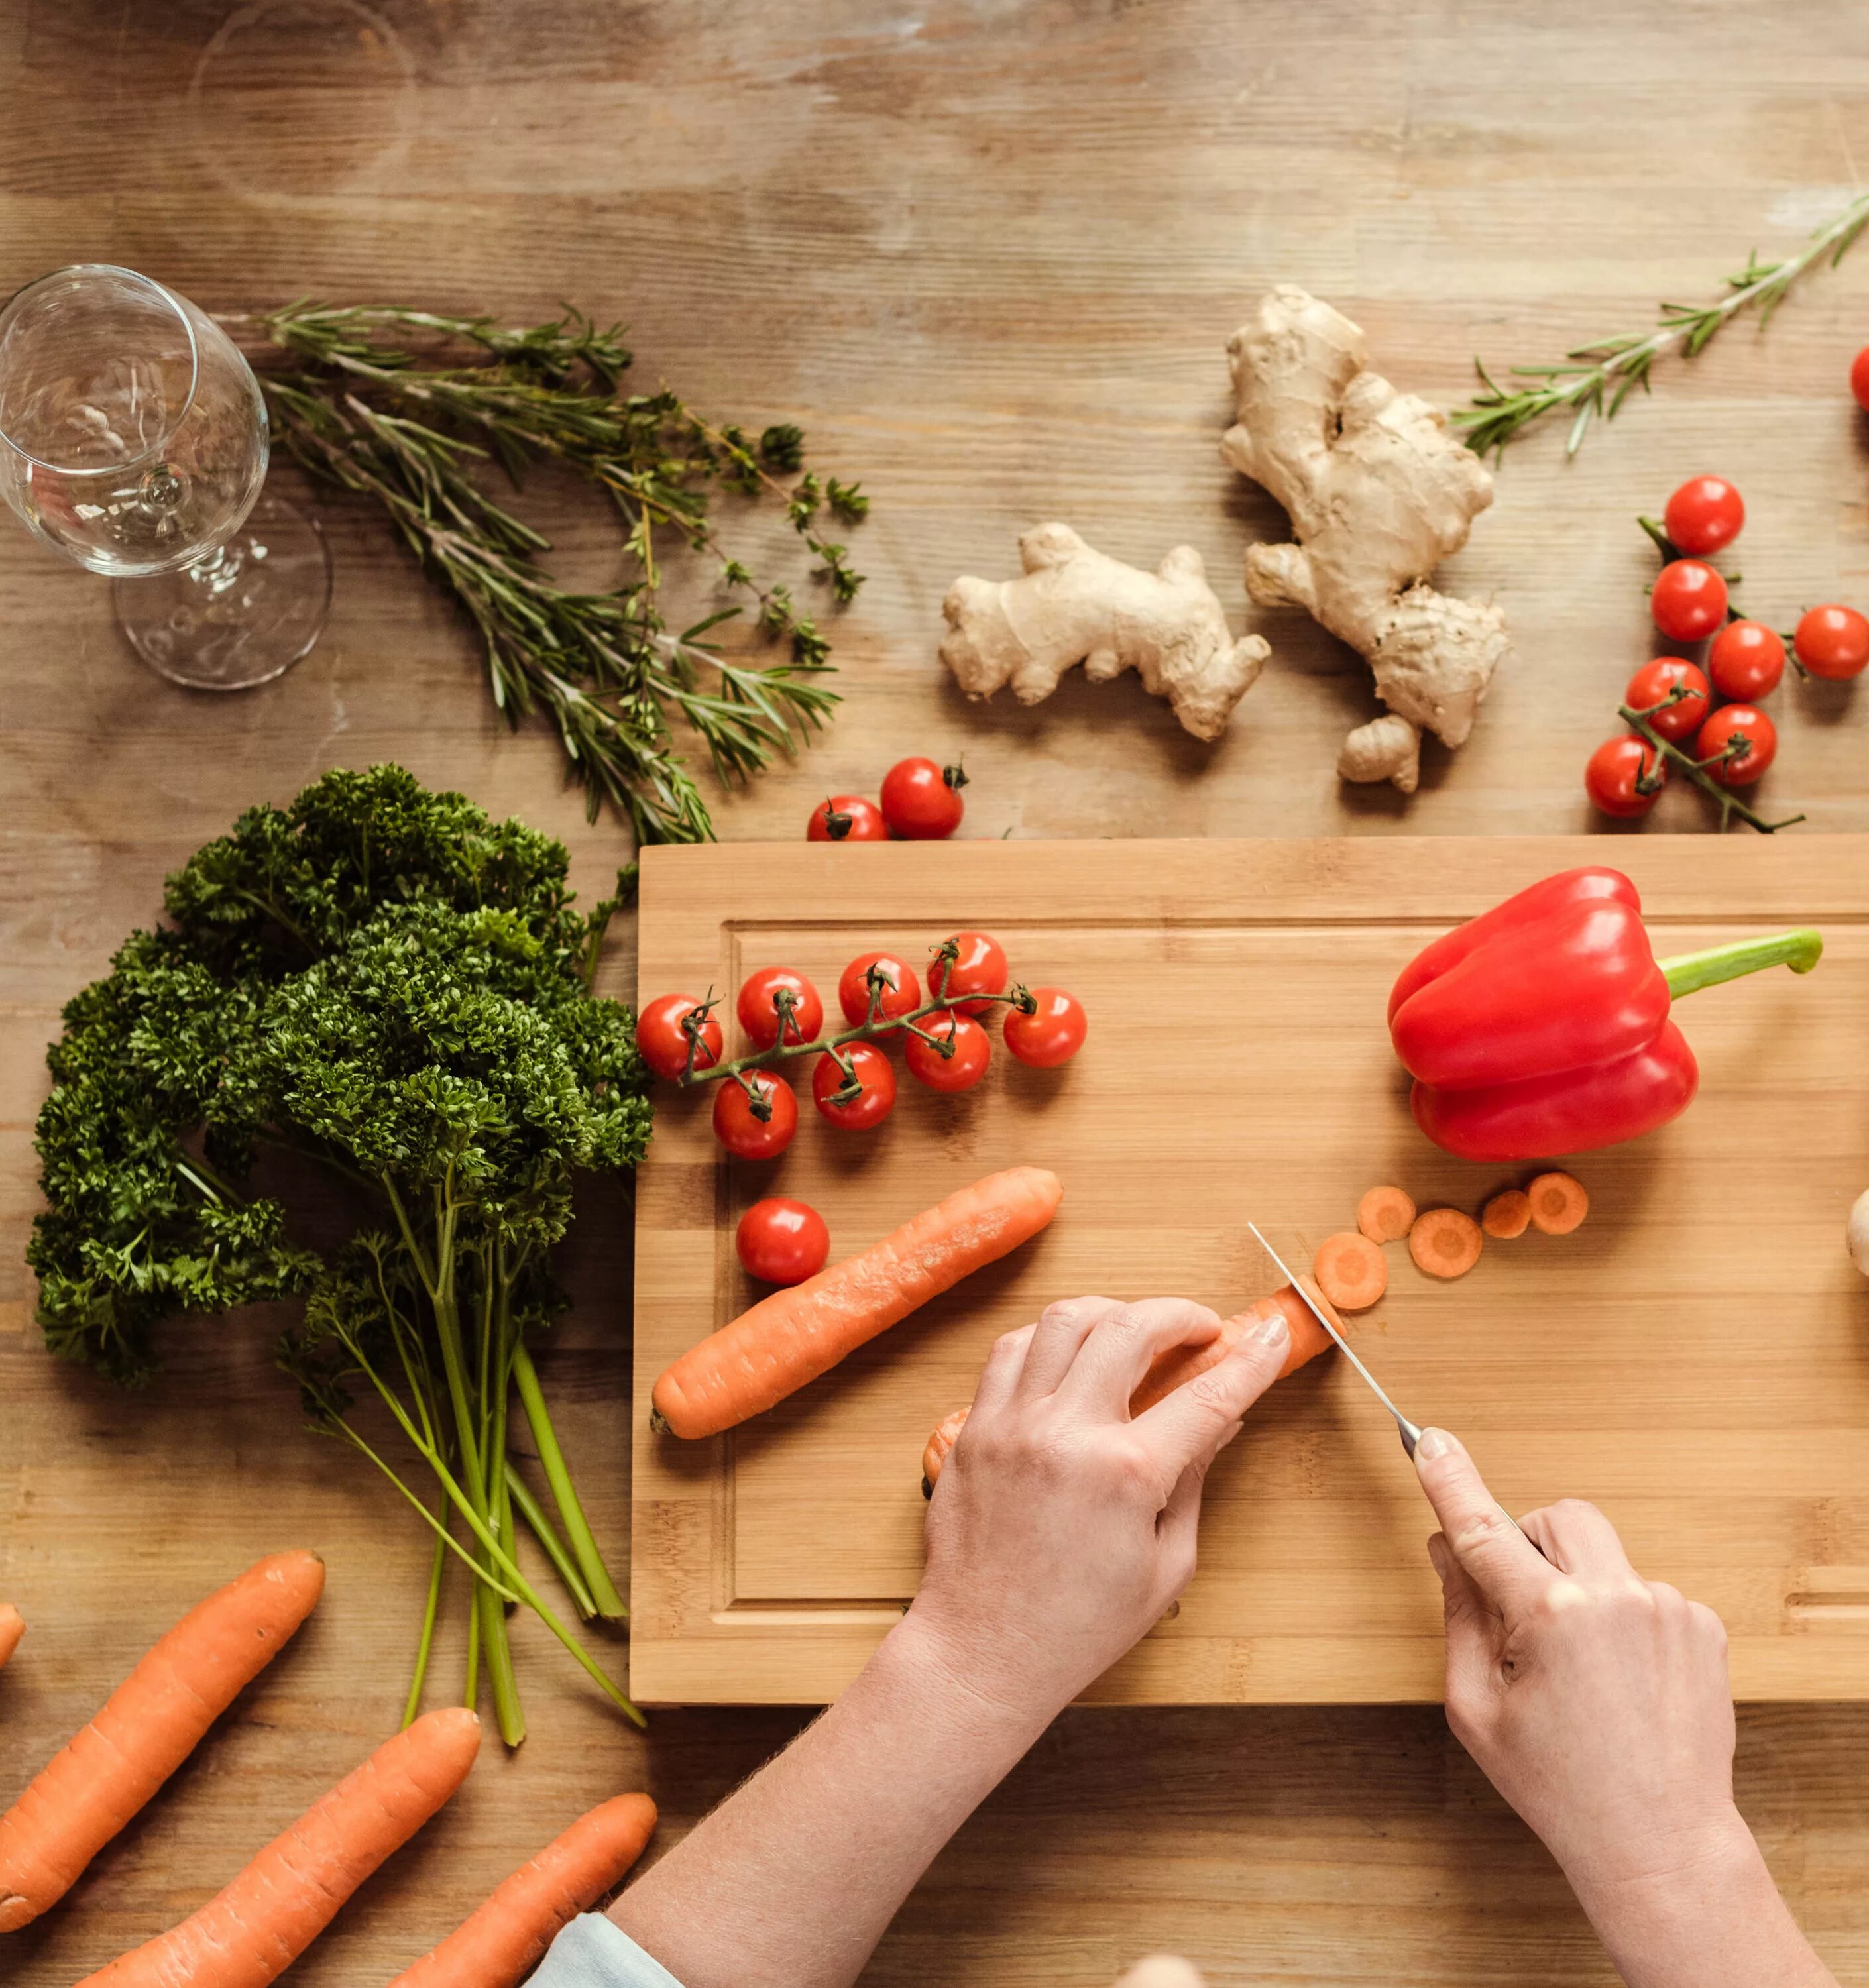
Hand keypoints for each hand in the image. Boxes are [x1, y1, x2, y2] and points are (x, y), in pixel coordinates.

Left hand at [908, 1295, 1289, 1729]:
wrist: (982, 1653)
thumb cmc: (1077, 1627)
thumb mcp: (1166, 1564)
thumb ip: (1195, 1481)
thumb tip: (1222, 1421)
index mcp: (1125, 1474)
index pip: (1206, 1395)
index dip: (1249, 1360)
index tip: (1270, 1335)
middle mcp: (1065, 1433)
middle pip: (1130, 1327)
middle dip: (1178, 1315)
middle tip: (1200, 1329)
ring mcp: (1013, 1424)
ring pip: (1063, 1320)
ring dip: (1112, 1312)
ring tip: (1135, 1330)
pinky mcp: (973, 1429)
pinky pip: (1011, 1349)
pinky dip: (1048, 1336)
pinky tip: (1071, 1353)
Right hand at [1413, 1427, 1742, 1895]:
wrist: (1663, 1845)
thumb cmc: (1561, 1788)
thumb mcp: (1476, 1709)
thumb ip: (1459, 1615)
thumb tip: (1449, 1549)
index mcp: (1553, 1617)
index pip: (1484, 1530)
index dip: (1450, 1481)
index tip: (1429, 1441)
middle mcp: (1617, 1598)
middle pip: (1559, 1518)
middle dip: (1532, 1544)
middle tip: (1522, 1606)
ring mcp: (1668, 1609)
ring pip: (1603, 1559)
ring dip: (1581, 1592)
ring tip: (1584, 1673)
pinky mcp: (1703, 1626)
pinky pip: (1644, 1592)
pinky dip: (1623, 1621)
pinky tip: (1622, 1682)